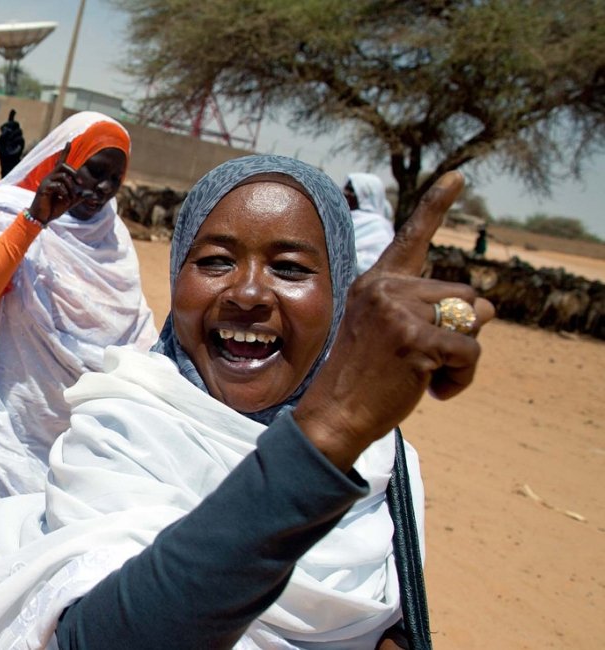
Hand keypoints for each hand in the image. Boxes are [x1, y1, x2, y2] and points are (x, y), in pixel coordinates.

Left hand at [0, 109, 24, 175]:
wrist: (7, 160)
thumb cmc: (2, 152)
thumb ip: (2, 136)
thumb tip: (8, 130)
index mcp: (7, 132)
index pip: (10, 122)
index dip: (12, 115)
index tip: (13, 110)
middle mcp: (13, 133)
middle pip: (16, 123)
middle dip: (12, 124)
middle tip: (7, 130)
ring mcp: (18, 137)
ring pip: (19, 130)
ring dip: (12, 136)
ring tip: (9, 142)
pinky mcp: (21, 142)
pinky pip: (20, 138)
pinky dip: (15, 141)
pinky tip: (13, 146)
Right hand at [27, 142, 86, 224]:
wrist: (41, 218)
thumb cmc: (53, 209)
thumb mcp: (69, 202)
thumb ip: (79, 197)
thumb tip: (90, 193)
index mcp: (56, 179)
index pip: (61, 162)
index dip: (65, 152)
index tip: (69, 142)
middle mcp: (50, 177)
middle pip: (64, 166)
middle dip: (74, 173)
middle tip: (80, 184)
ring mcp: (46, 182)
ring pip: (63, 176)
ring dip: (70, 187)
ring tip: (70, 197)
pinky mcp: (43, 189)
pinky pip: (57, 186)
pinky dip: (64, 192)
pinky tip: (63, 199)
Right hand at [294, 171, 495, 470]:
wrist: (334, 415)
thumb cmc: (365, 380)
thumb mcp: (389, 333)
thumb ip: (426, 311)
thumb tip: (488, 308)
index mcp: (375, 284)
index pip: (411, 238)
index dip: (437, 204)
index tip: (459, 175)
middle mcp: (384, 288)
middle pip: (464, 294)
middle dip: (460, 331)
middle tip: (423, 361)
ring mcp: (397, 310)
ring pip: (473, 321)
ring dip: (462, 356)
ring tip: (425, 375)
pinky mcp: (414, 338)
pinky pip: (471, 351)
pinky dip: (463, 378)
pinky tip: (433, 390)